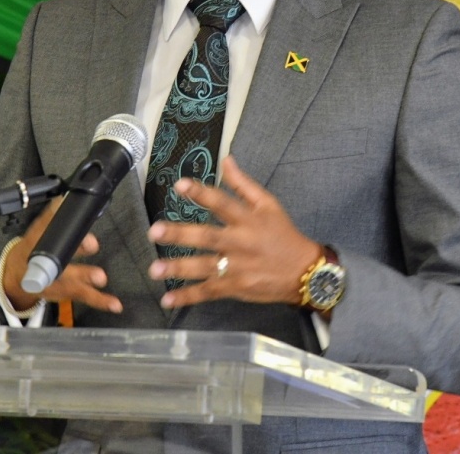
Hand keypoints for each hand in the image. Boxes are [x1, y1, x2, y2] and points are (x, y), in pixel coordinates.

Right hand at [2, 198, 122, 313]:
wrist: (17, 276)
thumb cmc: (33, 249)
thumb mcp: (38, 231)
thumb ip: (51, 218)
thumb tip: (62, 200)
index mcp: (36, 246)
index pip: (45, 235)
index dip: (55, 226)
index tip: (64, 213)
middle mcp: (44, 267)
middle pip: (60, 264)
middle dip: (76, 260)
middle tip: (91, 250)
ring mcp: (53, 283)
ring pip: (71, 283)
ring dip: (86, 279)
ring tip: (101, 278)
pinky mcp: (64, 293)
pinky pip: (84, 296)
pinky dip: (101, 301)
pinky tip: (115, 304)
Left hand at [146, 156, 322, 308]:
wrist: (304, 272)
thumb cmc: (283, 234)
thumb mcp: (269, 204)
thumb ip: (243, 184)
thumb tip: (226, 160)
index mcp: (248, 219)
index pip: (222, 202)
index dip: (201, 193)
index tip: (179, 185)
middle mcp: (241, 243)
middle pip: (207, 237)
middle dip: (180, 234)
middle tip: (154, 231)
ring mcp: (237, 268)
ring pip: (205, 267)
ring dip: (179, 268)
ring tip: (154, 269)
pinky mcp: (236, 287)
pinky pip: (209, 292)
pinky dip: (188, 296)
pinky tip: (168, 299)